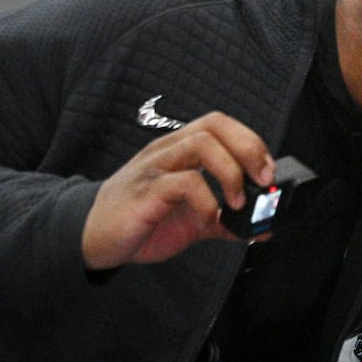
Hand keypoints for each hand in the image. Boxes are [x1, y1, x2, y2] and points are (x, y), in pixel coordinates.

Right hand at [81, 112, 274, 269]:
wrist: (94, 237)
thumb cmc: (144, 218)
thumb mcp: (193, 218)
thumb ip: (227, 221)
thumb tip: (263, 228)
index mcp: (181, 149)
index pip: (220, 124)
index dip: (250, 141)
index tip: (267, 171)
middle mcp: (168, 151)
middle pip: (214, 125)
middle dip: (248, 148)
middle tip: (262, 180)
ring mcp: (155, 169)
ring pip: (200, 144)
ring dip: (230, 171)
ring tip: (237, 202)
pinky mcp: (144, 193)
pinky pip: (182, 183)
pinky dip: (206, 200)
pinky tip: (209, 218)